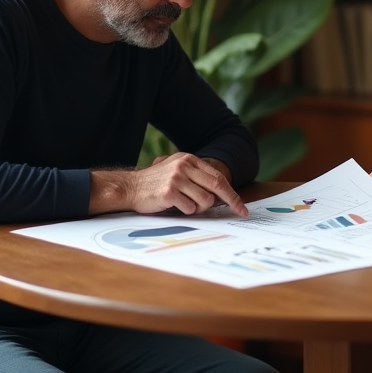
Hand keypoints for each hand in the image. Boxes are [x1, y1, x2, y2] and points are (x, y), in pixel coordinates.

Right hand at [91, 153, 247, 216]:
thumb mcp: (177, 171)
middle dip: (232, 201)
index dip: (232, 193)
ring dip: (199, 207)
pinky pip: (190, 208)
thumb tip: (221, 194)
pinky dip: (186, 211)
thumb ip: (197, 177)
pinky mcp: (170, 191)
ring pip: (205, 200)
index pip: (218, 177)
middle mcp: (184, 166)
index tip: (242, 207)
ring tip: (185, 205)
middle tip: (240, 213)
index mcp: (189, 159)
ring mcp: (177, 178)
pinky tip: (174, 206)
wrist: (130, 187)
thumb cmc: (156, 183)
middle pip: (217, 185)